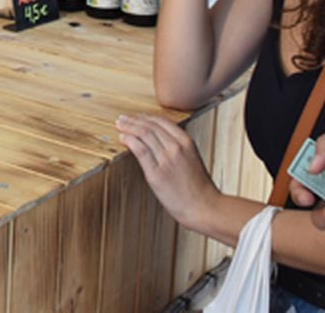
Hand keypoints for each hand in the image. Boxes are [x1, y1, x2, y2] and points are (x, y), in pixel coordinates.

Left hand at [116, 113, 219, 230]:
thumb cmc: (199, 187)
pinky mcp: (156, 174)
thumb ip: (179, 147)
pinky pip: (140, 151)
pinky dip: (130, 141)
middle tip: (123, 118)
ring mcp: (166, 160)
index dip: (146, 117)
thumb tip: (160, 140)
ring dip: (129, 127)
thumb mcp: (193, 158)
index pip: (162, 121)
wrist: (204, 207)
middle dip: (134, 120)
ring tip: (120, 125)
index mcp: (186, 142)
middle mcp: (176, 147)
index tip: (137, 116)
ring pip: (143, 135)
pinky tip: (123, 138)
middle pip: (150, 126)